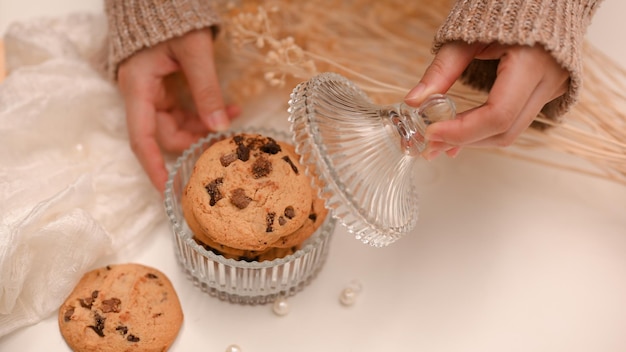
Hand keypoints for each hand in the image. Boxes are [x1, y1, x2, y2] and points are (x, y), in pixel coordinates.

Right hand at [117, 28, 239, 193]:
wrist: (159, 0)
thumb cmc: (170, 19)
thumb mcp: (193, 51)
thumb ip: (206, 88)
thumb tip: (219, 126)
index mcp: (138, 88)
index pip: (141, 139)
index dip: (154, 168)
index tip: (168, 193)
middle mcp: (141, 96)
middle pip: (165, 135)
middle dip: (197, 141)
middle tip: (228, 139)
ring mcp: (152, 94)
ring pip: (177, 126)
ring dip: (204, 127)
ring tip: (233, 117)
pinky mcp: (164, 90)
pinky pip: (183, 113)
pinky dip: (203, 115)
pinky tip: (227, 109)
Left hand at [404, 41, 568, 159]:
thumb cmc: (503, 7)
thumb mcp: (466, 36)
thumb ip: (442, 70)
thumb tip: (414, 101)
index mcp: (532, 61)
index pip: (497, 114)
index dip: (462, 131)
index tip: (430, 133)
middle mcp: (548, 80)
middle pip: (504, 130)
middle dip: (463, 140)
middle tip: (428, 144)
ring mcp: (552, 88)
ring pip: (510, 131)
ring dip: (472, 140)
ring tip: (438, 142)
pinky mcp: (547, 92)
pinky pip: (515, 121)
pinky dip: (485, 130)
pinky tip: (459, 133)